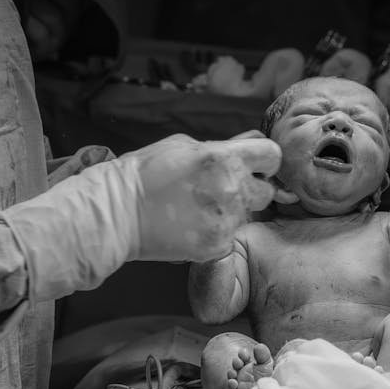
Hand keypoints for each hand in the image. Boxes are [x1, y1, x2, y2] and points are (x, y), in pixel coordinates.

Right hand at [118, 132, 280, 261]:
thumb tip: (250, 143)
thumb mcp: (183, 146)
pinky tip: (192, 226)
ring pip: (247, 216)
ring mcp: (226, 221)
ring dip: (232, 212)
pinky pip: (230, 237)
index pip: (272, 155)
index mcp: (223, 158)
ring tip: (199, 209)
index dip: (265, 161)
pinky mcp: (218, 245)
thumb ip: (222, 147)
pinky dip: (216, 232)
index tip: (255, 167)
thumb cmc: (145, 174)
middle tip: (223, 191)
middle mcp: (231, 190)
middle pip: (266, 192)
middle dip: (251, 190)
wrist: (117, 214)